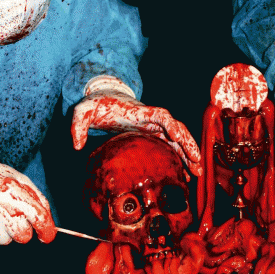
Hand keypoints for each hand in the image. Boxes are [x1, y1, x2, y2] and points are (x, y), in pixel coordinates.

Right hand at [0, 163, 55, 248]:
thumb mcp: (18, 178)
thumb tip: (48, 220)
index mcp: (15, 192)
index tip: (48, 237)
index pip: (39, 216)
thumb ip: (36, 197)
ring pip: (5, 240)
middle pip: (22, 236)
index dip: (47, 230)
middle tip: (13, 217)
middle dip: (22, 230)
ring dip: (3, 232)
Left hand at [71, 77, 201, 175]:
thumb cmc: (96, 105)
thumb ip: (78, 125)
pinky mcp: (155, 136)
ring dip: (189, 155)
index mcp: (139, 112)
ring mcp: (155, 128)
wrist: (106, 99)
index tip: (178, 136)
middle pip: (177, 129)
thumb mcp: (82, 111)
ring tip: (197, 172)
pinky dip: (180, 159)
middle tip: (197, 161)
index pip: (161, 116)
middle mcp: (152, 120)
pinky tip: (186, 174)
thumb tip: (76, 145)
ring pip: (179, 140)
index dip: (171, 125)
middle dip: (188, 144)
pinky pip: (172, 147)